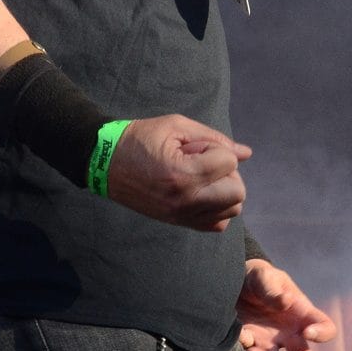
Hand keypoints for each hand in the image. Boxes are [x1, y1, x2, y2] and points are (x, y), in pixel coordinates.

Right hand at [106, 115, 250, 232]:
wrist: (106, 162)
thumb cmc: (139, 138)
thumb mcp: (176, 126)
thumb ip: (214, 138)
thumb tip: (246, 153)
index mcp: (183, 174)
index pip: (229, 162)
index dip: (215, 148)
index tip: (193, 147)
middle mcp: (185, 201)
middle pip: (238, 191)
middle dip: (227, 172)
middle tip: (203, 162)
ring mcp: (182, 216)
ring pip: (232, 209)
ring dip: (224, 190)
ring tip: (201, 177)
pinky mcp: (179, 223)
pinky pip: (217, 224)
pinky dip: (217, 208)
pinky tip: (201, 192)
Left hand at [236, 259, 335, 350]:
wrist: (232, 281)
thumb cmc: (258, 277)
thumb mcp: (264, 276)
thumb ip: (273, 289)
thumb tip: (286, 302)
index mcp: (301, 313)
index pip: (324, 327)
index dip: (322, 334)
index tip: (307, 333)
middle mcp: (288, 331)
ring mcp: (268, 340)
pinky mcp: (249, 343)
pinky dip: (244, 349)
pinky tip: (239, 335)